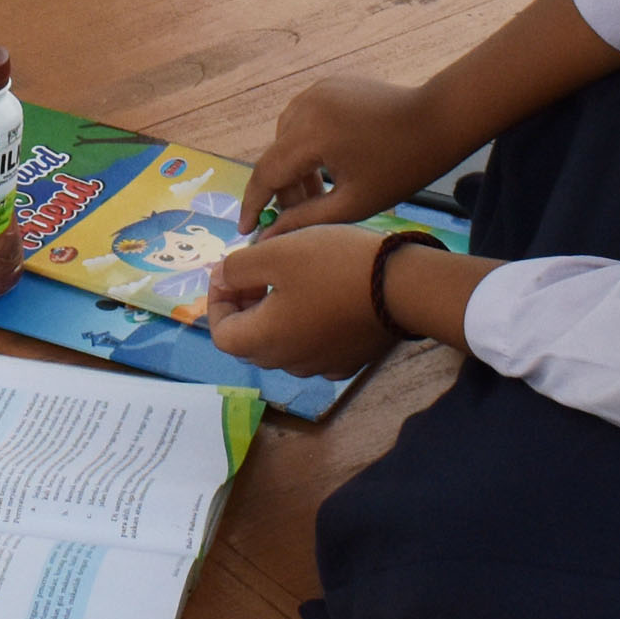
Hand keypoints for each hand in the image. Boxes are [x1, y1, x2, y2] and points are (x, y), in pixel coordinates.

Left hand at [204, 225, 403, 376]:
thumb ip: (237, 268)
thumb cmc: (332, 265)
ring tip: (286, 278)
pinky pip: (312, 346)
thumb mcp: (275, 253)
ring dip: (273, 314)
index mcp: (265, 341)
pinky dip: (304, 325)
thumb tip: (220, 278)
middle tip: (255, 270)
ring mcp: (321, 365)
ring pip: (281, 344)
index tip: (229, 270)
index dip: (217, 301)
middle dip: (244, 305)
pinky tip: (318, 297)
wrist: (402, 287)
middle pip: (250, 341)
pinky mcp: (348, 360)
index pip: (221, 334)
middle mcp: (289, 363)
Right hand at [242, 74, 462, 235]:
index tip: (246, 231)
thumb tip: (267, 236)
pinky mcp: (329, 86)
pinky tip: (328, 167)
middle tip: (296, 220)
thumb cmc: (402, 167)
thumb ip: (305, 220)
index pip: (266, 173)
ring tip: (318, 195)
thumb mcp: (353, 203)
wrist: (439, 120)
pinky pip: (303, 121)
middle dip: (282, 190)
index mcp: (310, 133)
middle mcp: (305, 105)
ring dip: (295, 168)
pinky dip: (307, 146)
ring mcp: (316, 91)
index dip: (253, 205)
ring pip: (287, 138)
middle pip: (276, 156)